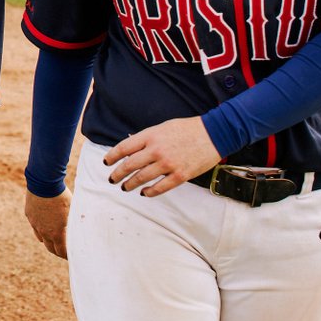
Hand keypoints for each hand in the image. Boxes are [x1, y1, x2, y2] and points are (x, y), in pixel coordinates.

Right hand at [25, 189, 71, 258]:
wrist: (44, 182)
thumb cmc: (62, 196)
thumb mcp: (73, 210)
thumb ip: (76, 223)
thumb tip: (83, 229)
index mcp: (56, 233)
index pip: (61, 251)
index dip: (67, 255)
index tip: (72, 256)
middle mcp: (44, 231)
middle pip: (50, 248)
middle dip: (58, 251)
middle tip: (64, 250)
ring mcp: (34, 223)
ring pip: (41, 237)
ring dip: (48, 240)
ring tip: (54, 238)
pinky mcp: (29, 214)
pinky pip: (35, 225)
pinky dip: (41, 227)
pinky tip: (46, 221)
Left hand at [103, 116, 220, 197]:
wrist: (214, 134)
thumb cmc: (187, 129)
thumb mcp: (162, 127)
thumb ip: (146, 138)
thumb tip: (131, 147)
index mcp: (150, 135)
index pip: (123, 148)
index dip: (112, 156)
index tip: (106, 162)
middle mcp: (156, 150)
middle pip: (129, 165)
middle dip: (117, 174)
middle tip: (112, 179)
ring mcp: (168, 164)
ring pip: (141, 178)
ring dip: (130, 184)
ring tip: (125, 187)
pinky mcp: (180, 175)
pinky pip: (160, 188)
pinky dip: (149, 192)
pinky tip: (144, 193)